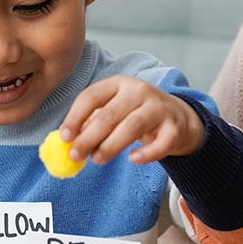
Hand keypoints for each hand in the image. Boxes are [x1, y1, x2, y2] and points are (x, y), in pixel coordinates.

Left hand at [60, 75, 203, 163]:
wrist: (177, 117)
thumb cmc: (136, 114)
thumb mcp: (114, 110)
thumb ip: (93, 123)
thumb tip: (68, 142)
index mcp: (118, 83)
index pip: (92, 96)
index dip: (75, 117)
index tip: (64, 137)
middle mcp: (139, 91)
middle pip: (110, 114)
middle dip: (89, 137)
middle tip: (76, 155)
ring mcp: (159, 107)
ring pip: (132, 126)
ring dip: (111, 145)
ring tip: (97, 160)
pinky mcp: (175, 126)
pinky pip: (162, 142)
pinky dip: (147, 153)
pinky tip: (133, 159)